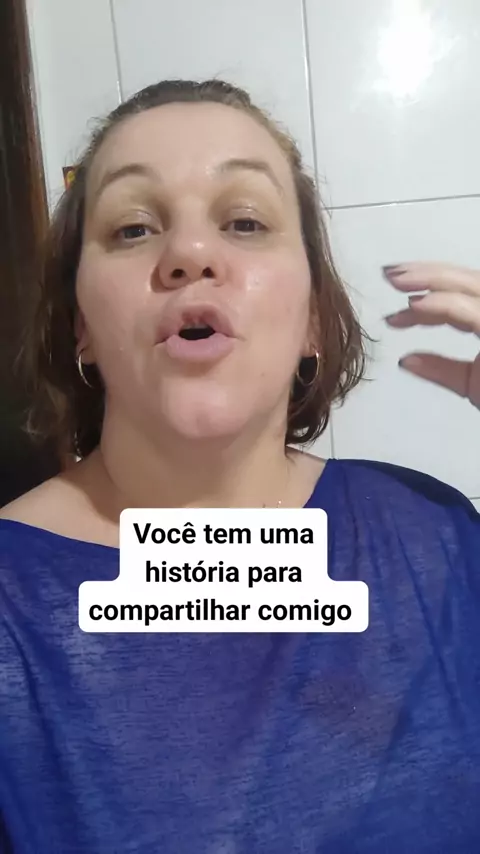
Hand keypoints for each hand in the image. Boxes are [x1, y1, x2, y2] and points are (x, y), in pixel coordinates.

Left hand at [383, 262, 479, 409]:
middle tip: (389, 275)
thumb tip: (405, 360)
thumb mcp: (470, 382)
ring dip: (430, 278)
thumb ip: (440, 368)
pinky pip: (467, 310)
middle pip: (465, 281)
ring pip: (468, 284)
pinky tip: (414, 305)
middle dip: (426, 273)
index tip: (397, 301)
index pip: (462, 296)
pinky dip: (440, 304)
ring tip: (396, 280)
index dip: (428, 293)